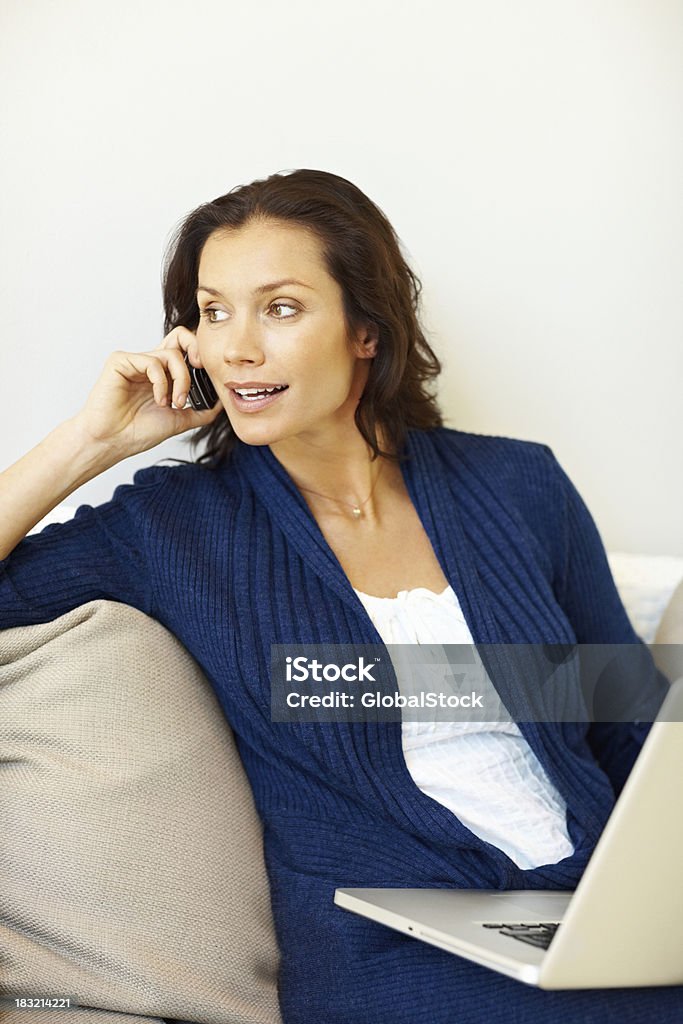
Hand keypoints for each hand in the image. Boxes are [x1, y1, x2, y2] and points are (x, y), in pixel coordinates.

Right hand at [71, 326, 222, 458]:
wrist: (111, 442)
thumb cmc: (137, 432)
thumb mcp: (179, 420)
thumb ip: (200, 410)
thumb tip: (222, 402)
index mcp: (162, 374)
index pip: (185, 348)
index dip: (200, 353)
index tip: (209, 374)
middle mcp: (150, 363)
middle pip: (180, 336)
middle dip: (196, 350)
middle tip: (201, 369)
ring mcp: (135, 361)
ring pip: (171, 354)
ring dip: (181, 380)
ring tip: (174, 403)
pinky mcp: (120, 361)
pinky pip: (152, 362)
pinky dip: (162, 383)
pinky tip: (159, 400)